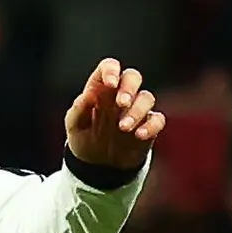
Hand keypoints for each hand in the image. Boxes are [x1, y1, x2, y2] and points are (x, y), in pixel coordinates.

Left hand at [60, 57, 165, 173]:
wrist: (96, 165)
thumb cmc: (84, 138)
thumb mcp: (74, 125)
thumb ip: (78, 110)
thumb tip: (87, 96)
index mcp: (101, 88)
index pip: (110, 67)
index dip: (112, 70)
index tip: (110, 83)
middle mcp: (121, 95)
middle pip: (133, 76)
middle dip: (129, 87)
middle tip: (121, 103)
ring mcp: (136, 110)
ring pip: (147, 98)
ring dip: (137, 111)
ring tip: (123, 128)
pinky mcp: (148, 126)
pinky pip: (157, 119)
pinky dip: (151, 125)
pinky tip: (139, 135)